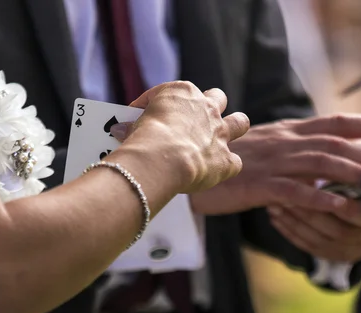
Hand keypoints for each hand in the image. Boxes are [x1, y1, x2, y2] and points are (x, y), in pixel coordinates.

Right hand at [108, 82, 248, 193]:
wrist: (162, 157)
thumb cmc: (145, 137)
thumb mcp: (134, 124)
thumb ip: (133, 126)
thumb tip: (119, 131)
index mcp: (183, 93)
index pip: (171, 93)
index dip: (157, 105)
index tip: (143, 118)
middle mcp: (207, 108)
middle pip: (217, 98)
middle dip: (211, 107)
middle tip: (196, 121)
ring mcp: (220, 133)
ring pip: (240, 122)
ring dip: (233, 128)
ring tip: (220, 140)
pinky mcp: (226, 160)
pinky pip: (234, 162)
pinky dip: (225, 167)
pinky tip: (212, 172)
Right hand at [189, 114, 360, 214]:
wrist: (180, 162)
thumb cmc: (219, 159)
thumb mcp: (254, 148)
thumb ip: (280, 148)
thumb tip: (303, 158)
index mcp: (281, 133)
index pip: (328, 123)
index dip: (360, 124)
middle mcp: (279, 142)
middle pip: (331, 142)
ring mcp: (268, 162)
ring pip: (318, 163)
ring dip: (351, 173)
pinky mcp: (255, 184)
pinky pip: (291, 189)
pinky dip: (316, 196)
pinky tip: (336, 204)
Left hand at [267, 199, 360, 261]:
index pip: (353, 212)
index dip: (330, 198)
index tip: (309, 181)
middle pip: (333, 228)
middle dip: (306, 210)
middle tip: (284, 193)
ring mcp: (347, 250)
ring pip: (316, 237)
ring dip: (292, 219)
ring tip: (273, 201)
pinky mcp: (329, 254)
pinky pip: (306, 245)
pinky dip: (288, 230)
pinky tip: (274, 215)